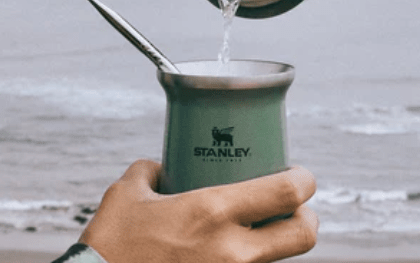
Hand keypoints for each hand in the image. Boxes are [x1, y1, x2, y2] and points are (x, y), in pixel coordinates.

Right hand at [79, 160, 318, 262]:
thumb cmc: (111, 242)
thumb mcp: (128, 193)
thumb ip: (151, 172)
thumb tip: (161, 166)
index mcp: (212, 210)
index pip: (287, 192)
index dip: (304, 180)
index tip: (298, 174)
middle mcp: (231, 248)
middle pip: (304, 235)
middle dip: (308, 217)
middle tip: (294, 207)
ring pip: (280, 259)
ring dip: (279, 242)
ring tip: (261, 229)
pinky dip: (249, 260)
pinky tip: (229, 250)